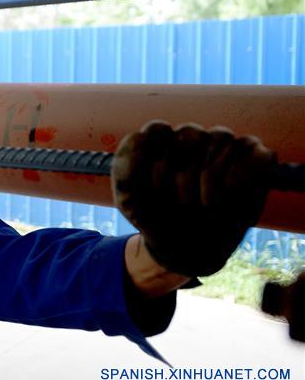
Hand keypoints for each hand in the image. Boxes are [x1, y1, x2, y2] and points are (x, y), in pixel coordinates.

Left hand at [111, 121, 274, 276]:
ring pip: (220, 137)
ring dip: (209, 177)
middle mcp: (190, 139)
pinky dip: (239, 176)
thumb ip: (127, 167)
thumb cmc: (155, 219)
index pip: (158, 130)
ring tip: (201, 206)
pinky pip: (252, 152)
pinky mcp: (252, 160)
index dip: (155, 159)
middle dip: (183, 176)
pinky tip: (224, 200)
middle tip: (179, 205)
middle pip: (189, 134)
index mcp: (159, 143)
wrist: (185, 249)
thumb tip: (139, 136)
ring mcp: (222, 148)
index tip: (152, 188)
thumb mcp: (129, 200)